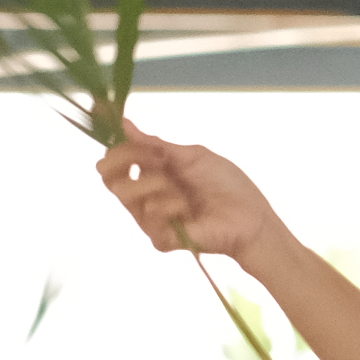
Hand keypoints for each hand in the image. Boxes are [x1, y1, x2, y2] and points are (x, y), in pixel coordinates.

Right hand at [97, 130, 286, 264]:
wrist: (250, 217)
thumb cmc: (227, 185)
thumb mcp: (193, 156)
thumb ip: (156, 144)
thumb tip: (124, 123)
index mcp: (153, 172)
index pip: (117, 158)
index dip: (113, 140)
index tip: (112, 121)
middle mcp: (145, 194)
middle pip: (108, 176)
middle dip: (124, 158)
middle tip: (151, 158)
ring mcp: (149, 218)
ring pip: (123, 192)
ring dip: (154, 183)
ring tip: (182, 191)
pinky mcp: (158, 237)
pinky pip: (146, 216)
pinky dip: (167, 206)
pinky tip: (186, 210)